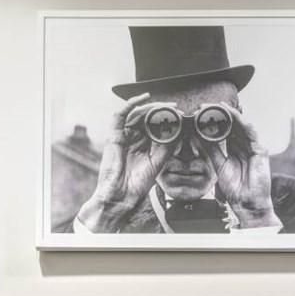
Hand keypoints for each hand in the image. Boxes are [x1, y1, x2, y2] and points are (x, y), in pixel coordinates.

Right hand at [76, 95, 171, 231]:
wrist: (121, 196)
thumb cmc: (137, 184)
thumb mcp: (158, 163)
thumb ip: (166, 146)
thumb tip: (177, 130)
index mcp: (144, 146)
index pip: (155, 127)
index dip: (167, 119)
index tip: (180, 116)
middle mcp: (133, 139)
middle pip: (146, 118)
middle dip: (161, 110)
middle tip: (174, 107)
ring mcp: (124, 136)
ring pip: (137, 114)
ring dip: (151, 107)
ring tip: (164, 106)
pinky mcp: (114, 135)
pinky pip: (120, 114)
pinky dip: (131, 103)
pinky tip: (144, 98)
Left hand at [207, 110, 277, 226]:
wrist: (247, 203)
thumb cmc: (234, 189)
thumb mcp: (219, 165)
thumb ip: (211, 149)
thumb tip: (198, 135)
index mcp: (233, 150)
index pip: (223, 131)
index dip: (213, 122)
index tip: (199, 114)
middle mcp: (243, 146)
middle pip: (232, 125)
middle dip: (219, 114)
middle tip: (205, 106)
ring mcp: (252, 147)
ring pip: (241, 125)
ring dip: (229, 114)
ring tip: (217, 106)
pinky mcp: (260, 149)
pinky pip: (250, 131)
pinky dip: (240, 120)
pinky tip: (231, 113)